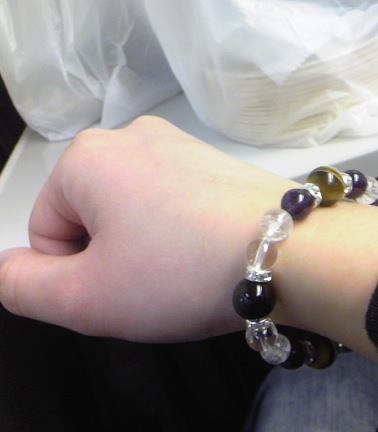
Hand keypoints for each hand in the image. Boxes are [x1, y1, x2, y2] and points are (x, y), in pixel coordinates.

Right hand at [0, 116, 296, 341]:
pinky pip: (178, 206)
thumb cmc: (185, 269)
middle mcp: (135, 138)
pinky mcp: (218, 162)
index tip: (121, 286)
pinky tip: (210, 253)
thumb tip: (9, 271)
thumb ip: (23, 288)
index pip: (47, 231)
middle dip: (115, 259)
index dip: (77, 274)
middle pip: (95, 218)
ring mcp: (182, 145)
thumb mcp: (86, 299)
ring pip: (138, 214)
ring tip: (187, 269)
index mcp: (89, 158)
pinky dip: (184, 234)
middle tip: (156, 283)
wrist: (291, 250)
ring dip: (151, 249)